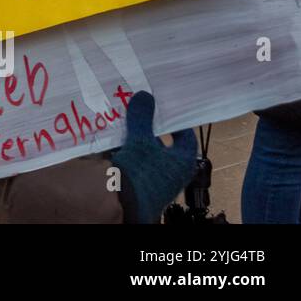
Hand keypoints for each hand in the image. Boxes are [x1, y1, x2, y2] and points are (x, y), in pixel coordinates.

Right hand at [109, 91, 197, 223]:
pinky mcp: (140, 184)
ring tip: (123, 123)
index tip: (166, 112)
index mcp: (182, 161)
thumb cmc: (141, 174)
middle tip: (140, 113)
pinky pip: (135, 162)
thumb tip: (144, 96)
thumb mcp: (141, 141)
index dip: (178, 124)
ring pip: (147, 153)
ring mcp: (156, 179)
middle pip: (164, 145)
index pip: (187, 139)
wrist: (124, 205)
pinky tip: (114, 141)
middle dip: (150, 129)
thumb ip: (142, 118)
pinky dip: (127, 151)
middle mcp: (172, 172)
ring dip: (136, 139)